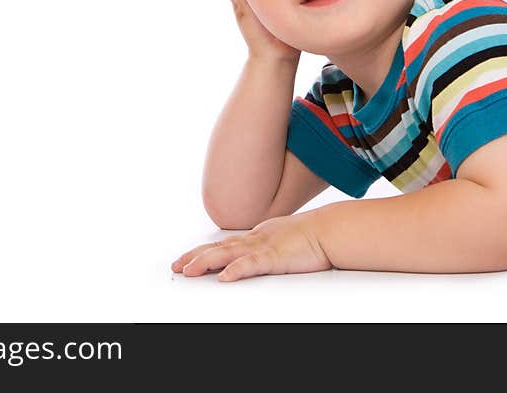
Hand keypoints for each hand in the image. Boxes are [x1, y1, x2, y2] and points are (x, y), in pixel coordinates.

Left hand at [170, 212, 331, 281]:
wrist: (330, 229)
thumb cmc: (313, 235)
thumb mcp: (283, 239)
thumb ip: (268, 247)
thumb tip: (258, 257)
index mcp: (257, 236)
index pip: (223, 244)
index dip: (203, 251)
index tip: (186, 259)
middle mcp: (255, 239)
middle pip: (217, 248)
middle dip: (194, 257)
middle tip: (176, 266)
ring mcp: (263, 247)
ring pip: (227, 255)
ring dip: (205, 262)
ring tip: (188, 271)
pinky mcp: (275, 257)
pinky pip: (251, 264)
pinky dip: (236, 270)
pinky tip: (224, 277)